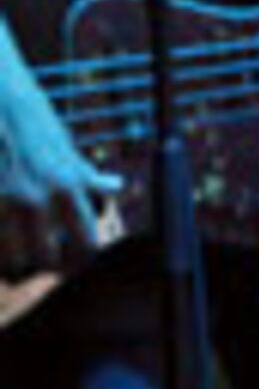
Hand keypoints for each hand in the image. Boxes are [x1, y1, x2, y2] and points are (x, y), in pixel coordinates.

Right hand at [0, 37, 118, 279]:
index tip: (76, 258)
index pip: (86, 246)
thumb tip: (116, 188)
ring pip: (10, 263)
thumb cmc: (30, 123)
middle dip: (45, 265)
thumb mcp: (64, 148)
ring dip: (14, 263)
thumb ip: (85, 176)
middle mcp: (35, 198)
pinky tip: (3, 241)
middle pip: (45, 262)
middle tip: (43, 259)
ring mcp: (2, 203)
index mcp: (68, 185)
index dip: (82, 258)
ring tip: (18, 255)